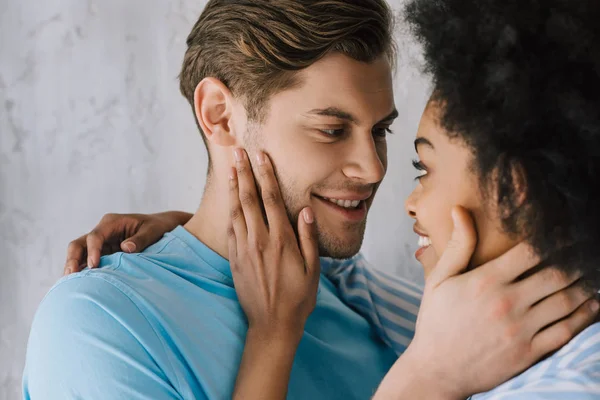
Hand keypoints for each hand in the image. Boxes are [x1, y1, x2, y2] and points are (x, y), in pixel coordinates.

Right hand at [63, 211, 191, 274]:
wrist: (162, 227)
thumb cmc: (158, 227)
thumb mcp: (153, 231)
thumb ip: (140, 239)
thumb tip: (126, 248)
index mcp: (111, 222)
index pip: (95, 236)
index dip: (92, 251)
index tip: (94, 266)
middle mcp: (102, 232)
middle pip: (79, 244)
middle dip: (73, 259)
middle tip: (70, 275)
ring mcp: (100, 244)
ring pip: (79, 254)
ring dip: (73, 268)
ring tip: (69, 284)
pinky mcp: (103, 254)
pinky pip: (88, 263)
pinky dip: (82, 272)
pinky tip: (78, 286)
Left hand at [228, 148, 319, 340]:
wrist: (272, 325)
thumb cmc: (299, 297)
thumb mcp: (313, 269)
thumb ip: (308, 237)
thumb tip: (306, 210)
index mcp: (281, 240)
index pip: (271, 199)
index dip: (265, 175)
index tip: (261, 156)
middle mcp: (259, 241)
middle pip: (249, 199)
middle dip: (243, 173)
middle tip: (238, 152)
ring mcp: (244, 250)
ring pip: (236, 211)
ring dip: (233, 188)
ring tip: (230, 169)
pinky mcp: (234, 259)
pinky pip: (230, 230)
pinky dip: (229, 211)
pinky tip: (229, 201)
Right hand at [376, 206, 598, 399]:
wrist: (436, 369)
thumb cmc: (435, 321)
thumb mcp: (439, 280)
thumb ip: (457, 245)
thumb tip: (460, 210)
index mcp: (485, 281)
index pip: (531, 251)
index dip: (554, 238)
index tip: (567, 230)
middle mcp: (507, 302)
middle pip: (556, 273)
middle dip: (575, 259)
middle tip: (586, 248)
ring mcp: (520, 329)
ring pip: (566, 301)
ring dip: (584, 284)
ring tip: (592, 271)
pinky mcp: (528, 353)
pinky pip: (566, 331)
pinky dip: (586, 316)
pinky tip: (594, 304)